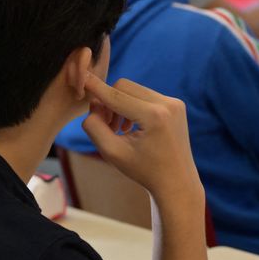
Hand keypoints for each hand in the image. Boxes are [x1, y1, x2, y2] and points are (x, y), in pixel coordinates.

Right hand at [81, 74, 201, 201]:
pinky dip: (133, 106)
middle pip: (124, 86)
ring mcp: (175, 103)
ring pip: (134, 90)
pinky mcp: (176, 105)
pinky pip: (146, 95)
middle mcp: (168, 104)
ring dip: (120, 104)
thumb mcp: (112, 152)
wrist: (177, 181)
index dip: (96, 88)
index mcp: (154, 116)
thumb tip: (93, 102)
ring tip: (118, 129)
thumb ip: (95, 126)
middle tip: (106, 125)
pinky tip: (130, 126)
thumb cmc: (144, 171)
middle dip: (109, 102)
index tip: (81, 78)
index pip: (116, 95)